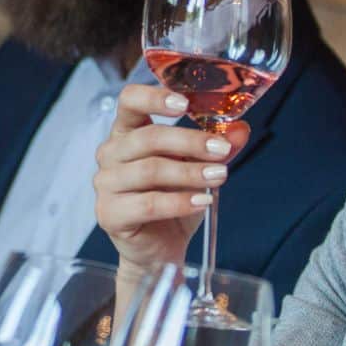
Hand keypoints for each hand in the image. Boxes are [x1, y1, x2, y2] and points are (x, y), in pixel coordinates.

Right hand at [93, 84, 249, 274]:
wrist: (160, 248)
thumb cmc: (173, 201)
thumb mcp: (198, 168)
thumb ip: (216, 147)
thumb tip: (240, 129)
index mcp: (127, 132)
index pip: (129, 100)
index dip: (154, 97)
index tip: (185, 104)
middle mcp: (110, 153)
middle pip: (148, 137)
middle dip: (190, 142)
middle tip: (221, 150)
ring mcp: (106, 184)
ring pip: (151, 170)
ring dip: (190, 173)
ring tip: (219, 177)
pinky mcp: (110, 214)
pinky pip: (148, 204)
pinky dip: (179, 202)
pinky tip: (202, 202)